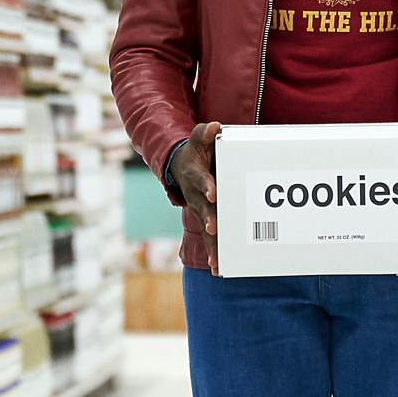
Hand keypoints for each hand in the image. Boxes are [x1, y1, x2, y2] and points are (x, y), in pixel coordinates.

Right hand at [171, 120, 221, 267]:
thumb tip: (215, 126)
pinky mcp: (206, 219)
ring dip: (211, 246)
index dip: (207, 186)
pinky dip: (214, 254)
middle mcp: (196, 196)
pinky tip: (219, 270)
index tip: (213, 192)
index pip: (201, 181)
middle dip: (208, 219)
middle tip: (213, 229)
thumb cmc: (194, 152)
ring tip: (216, 264)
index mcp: (196, 176)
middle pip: (203, 209)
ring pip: (206, 229)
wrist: (178, 167)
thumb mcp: (198, 139)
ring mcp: (199, 210)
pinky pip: (210, 239)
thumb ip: (206, 133)